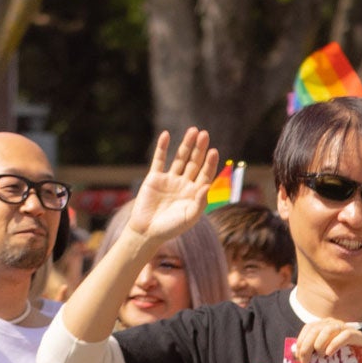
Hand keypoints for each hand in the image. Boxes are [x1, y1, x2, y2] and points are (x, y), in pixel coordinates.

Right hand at [118, 128, 220, 248]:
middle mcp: (184, 184)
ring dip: (186, 145)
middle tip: (205, 134)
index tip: (213, 151)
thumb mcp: (190, 216)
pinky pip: (159, 160)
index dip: (210, 163)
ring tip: (193, 130)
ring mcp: (170, 180)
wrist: (147, 232)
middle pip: (194, 162)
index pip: (206, 174)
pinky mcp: (154, 178)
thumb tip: (208, 185)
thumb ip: (200, 201)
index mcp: (195, 193)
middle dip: (200, 149)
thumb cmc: (171, 228)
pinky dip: (162, 148)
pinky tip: (166, 135)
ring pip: (180, 158)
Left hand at [297, 319, 361, 359]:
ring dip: (320, 344)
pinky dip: (334, 344)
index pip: (309, 327)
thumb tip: (295, 352)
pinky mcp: (356, 335)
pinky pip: (344, 336)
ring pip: (328, 330)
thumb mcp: (324, 352)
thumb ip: (312, 350)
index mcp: (324, 325)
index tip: (298, 356)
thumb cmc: (342, 356)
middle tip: (306, 361)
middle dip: (307, 346)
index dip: (301, 340)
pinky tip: (330, 353)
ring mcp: (345, 328)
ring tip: (322, 356)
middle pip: (315, 330)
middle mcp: (333, 323)